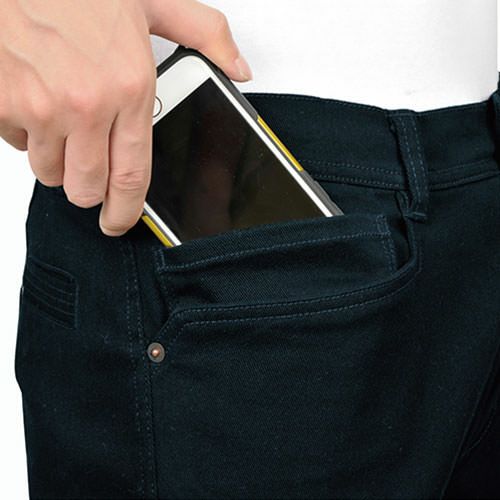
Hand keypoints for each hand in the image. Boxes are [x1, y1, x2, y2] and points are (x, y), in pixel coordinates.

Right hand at [0, 0, 251, 235]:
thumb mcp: (152, 1)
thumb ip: (203, 36)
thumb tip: (238, 69)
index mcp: (129, 88)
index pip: (132, 177)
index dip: (126, 211)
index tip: (120, 222)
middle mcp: (86, 105)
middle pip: (87, 188)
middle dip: (89, 188)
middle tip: (90, 167)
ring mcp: (40, 107)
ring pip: (49, 172)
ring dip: (57, 158)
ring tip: (63, 119)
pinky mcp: (1, 104)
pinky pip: (16, 143)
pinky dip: (25, 131)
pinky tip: (34, 99)